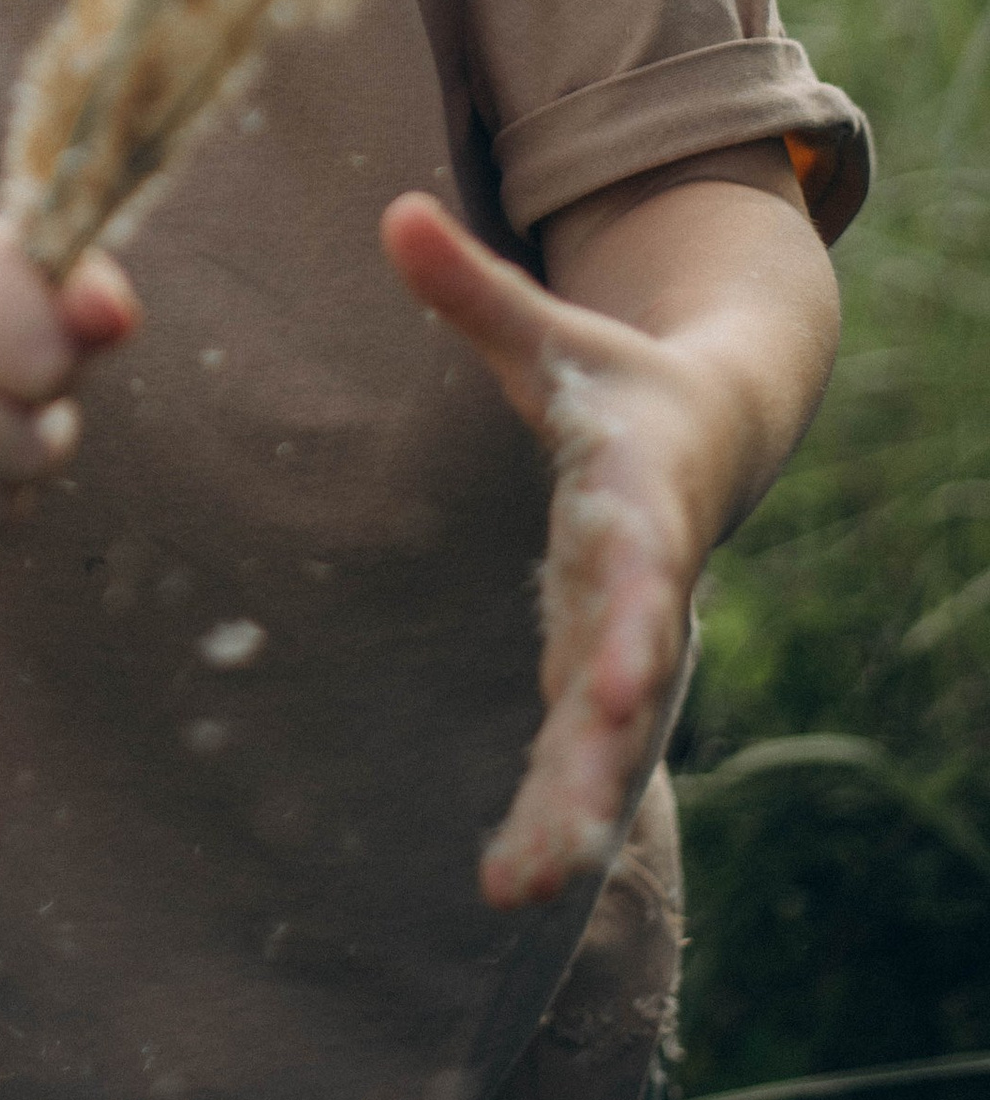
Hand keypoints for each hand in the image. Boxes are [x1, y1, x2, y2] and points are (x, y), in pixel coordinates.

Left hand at [380, 191, 736, 908]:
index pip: (638, 564)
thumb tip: (392, 208)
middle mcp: (644, 587)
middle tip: (560, 839)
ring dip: (569, 816)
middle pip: (628, 682)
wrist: (706, 431)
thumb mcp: (549, 334)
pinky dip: (550, 820)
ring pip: (607, 744)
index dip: (631, 618)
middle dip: (597, 759)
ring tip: (520, 891)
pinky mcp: (602, 677)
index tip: (622, 679)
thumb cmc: (611, 381)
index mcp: (637, 500)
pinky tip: (508, 887)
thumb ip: (471, 288)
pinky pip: (578, 758)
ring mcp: (629, 641)